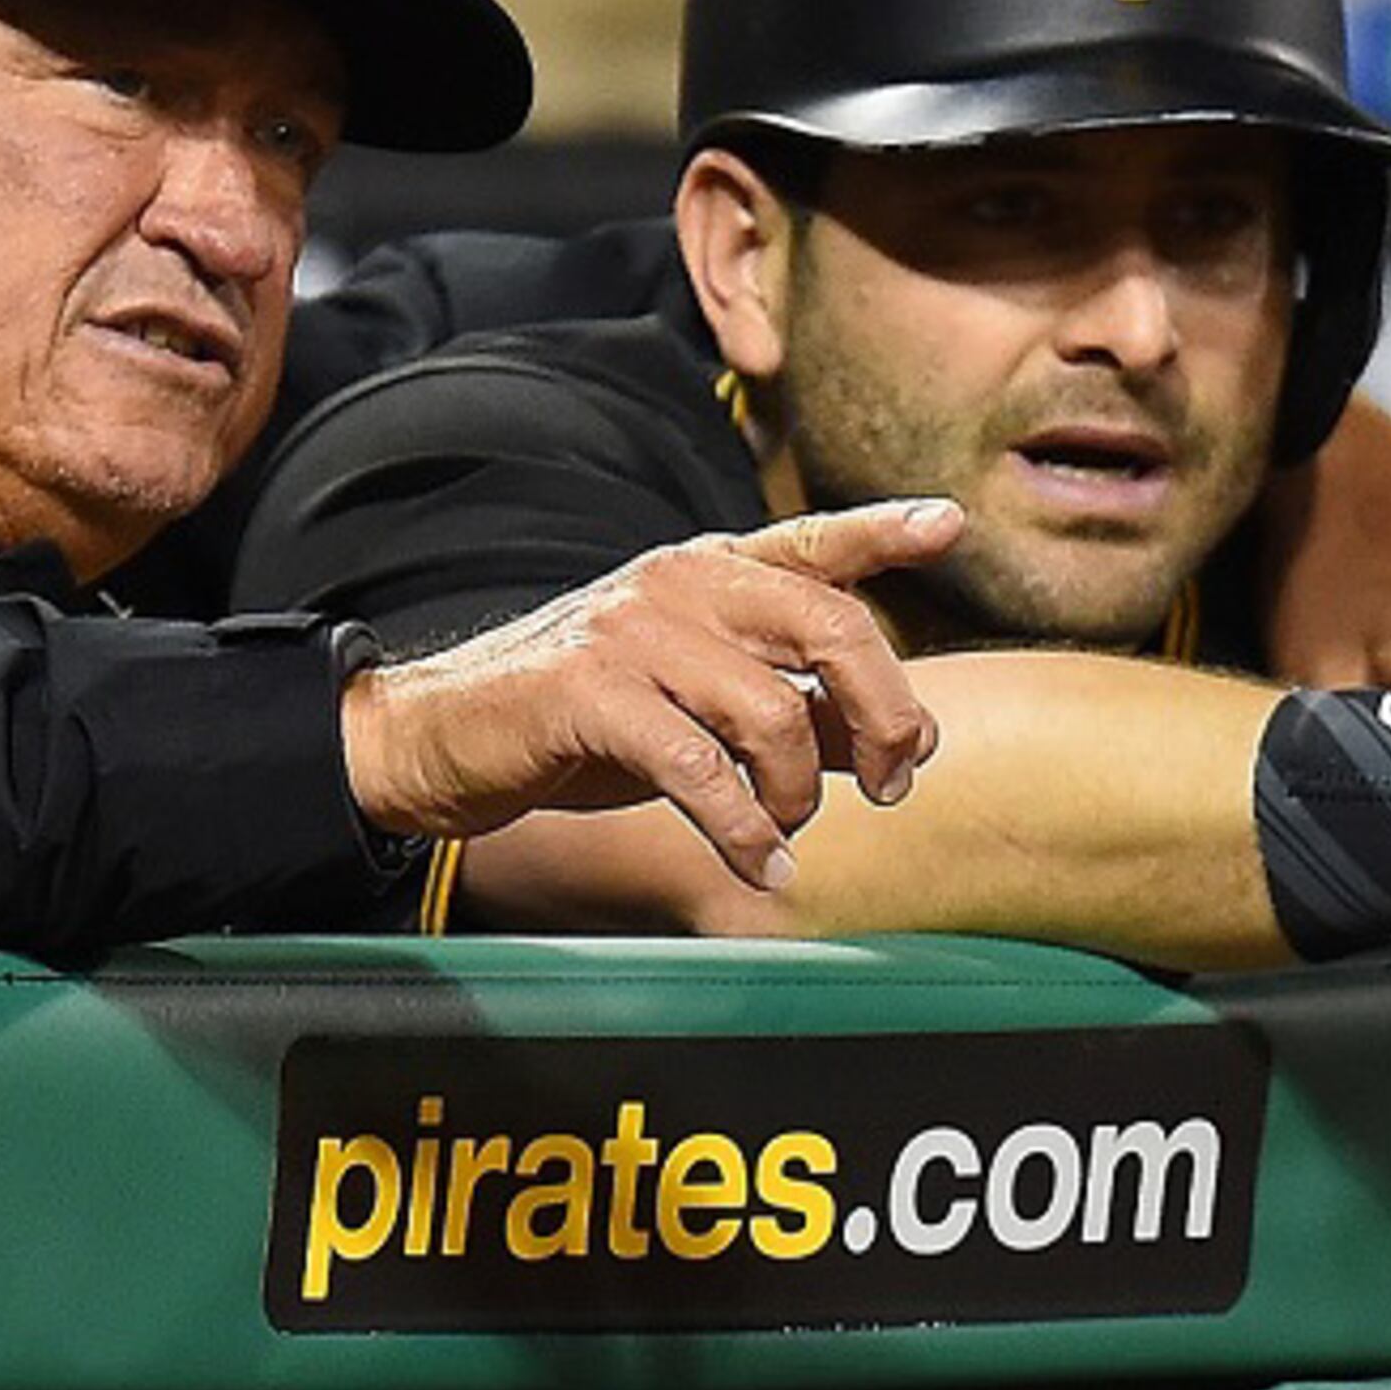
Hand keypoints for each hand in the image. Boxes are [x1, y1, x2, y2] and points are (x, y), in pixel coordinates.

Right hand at [340, 499, 960, 889]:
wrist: (442, 738)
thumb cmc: (581, 723)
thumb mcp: (698, 706)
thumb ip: (798, 711)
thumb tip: (901, 744)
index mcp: (707, 572)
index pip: (811, 543)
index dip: (882, 532)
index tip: (948, 524)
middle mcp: (678, 584)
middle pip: (830, 627)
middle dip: (885, 713)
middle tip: (898, 781)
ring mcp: (633, 632)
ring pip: (773, 710)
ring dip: (800, 793)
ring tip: (788, 832)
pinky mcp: (590, 693)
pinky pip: (700, 769)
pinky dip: (743, 831)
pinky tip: (759, 865)